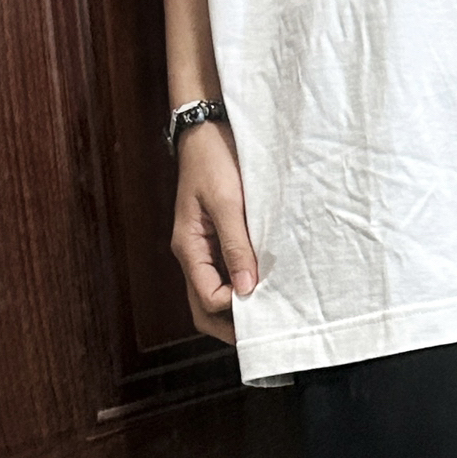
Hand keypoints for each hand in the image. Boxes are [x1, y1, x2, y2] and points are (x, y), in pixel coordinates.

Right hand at [172, 122, 258, 342]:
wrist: (207, 128)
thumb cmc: (214, 159)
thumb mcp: (227, 201)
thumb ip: (236, 245)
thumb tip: (245, 289)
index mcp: (188, 246)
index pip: (206, 298)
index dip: (234, 308)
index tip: (264, 304)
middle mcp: (192, 253)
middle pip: (204, 306)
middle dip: (229, 324)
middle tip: (265, 330)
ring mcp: (202, 247)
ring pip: (213, 292)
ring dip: (236, 305)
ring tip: (268, 308)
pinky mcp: (215, 237)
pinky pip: (223, 272)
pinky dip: (240, 284)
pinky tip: (264, 282)